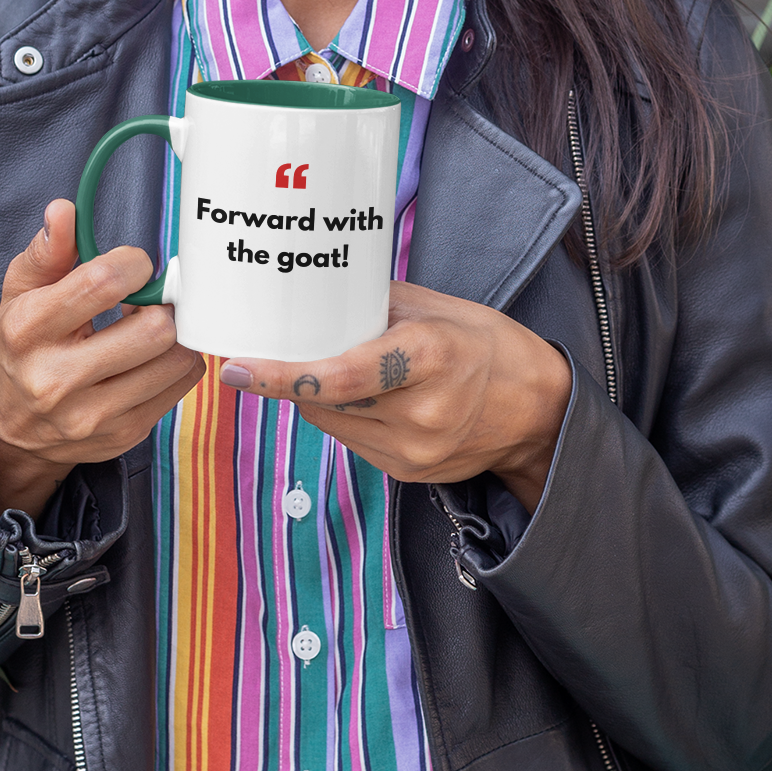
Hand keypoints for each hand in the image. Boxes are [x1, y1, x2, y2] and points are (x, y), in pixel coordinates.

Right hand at [0, 199, 205, 519]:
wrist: (14, 426)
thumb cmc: (25, 346)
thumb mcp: (22, 293)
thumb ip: (47, 251)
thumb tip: (64, 211)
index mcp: (28, 330)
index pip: (101, 284)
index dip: (134, 264)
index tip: (134, 265)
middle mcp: (56, 379)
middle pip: (153, 328)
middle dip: (162, 303)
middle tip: (151, 298)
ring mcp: (94, 414)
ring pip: (175, 359)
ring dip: (175, 334)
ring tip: (151, 326)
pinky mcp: (125, 433)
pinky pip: (182, 385)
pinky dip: (178, 361)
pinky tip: (154, 354)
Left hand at [218, 282, 571, 512]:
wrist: (537, 410)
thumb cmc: (484, 343)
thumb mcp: (434, 307)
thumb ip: (369, 305)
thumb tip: (305, 297)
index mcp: (429, 358)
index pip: (339, 377)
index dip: (281, 375)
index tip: (234, 367)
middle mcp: (421, 413)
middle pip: (325, 402)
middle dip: (291, 378)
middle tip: (269, 350)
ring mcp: (414, 451)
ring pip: (331, 424)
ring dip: (315, 398)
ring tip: (327, 368)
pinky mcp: (407, 473)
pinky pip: (351, 442)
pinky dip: (341, 417)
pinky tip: (358, 397)